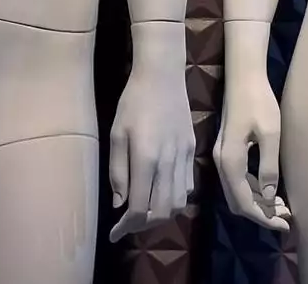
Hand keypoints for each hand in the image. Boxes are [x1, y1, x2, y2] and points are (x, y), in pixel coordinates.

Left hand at [107, 22, 195, 242]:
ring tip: (145, 211)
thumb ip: (118, 171)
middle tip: (128, 223)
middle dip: (144, 224)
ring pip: (178, 202)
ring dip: (161, 214)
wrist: (163, 76)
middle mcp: (169, 162)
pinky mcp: (193, 150)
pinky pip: (188, 185)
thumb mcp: (116, 134)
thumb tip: (120, 204)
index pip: (139, 208)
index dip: (126, 226)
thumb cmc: (133, 102)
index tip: (114, 233)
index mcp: (146, 159)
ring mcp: (184, 157)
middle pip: (162, 212)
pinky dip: (175, 198)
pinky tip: (161, 192)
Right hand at [215, 67, 290, 232]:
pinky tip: (268, 189)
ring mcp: (222, 156)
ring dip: (257, 202)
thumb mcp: (271, 134)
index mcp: (231, 161)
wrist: (243, 76)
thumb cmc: (259, 101)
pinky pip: (237, 180)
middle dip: (260, 213)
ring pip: (236, 192)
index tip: (285, 224)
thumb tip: (268, 196)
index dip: (264, 217)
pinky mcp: (226, 150)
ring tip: (282, 207)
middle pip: (237, 202)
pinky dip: (252, 190)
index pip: (245, 202)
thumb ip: (268, 166)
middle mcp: (221, 163)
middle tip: (286, 218)